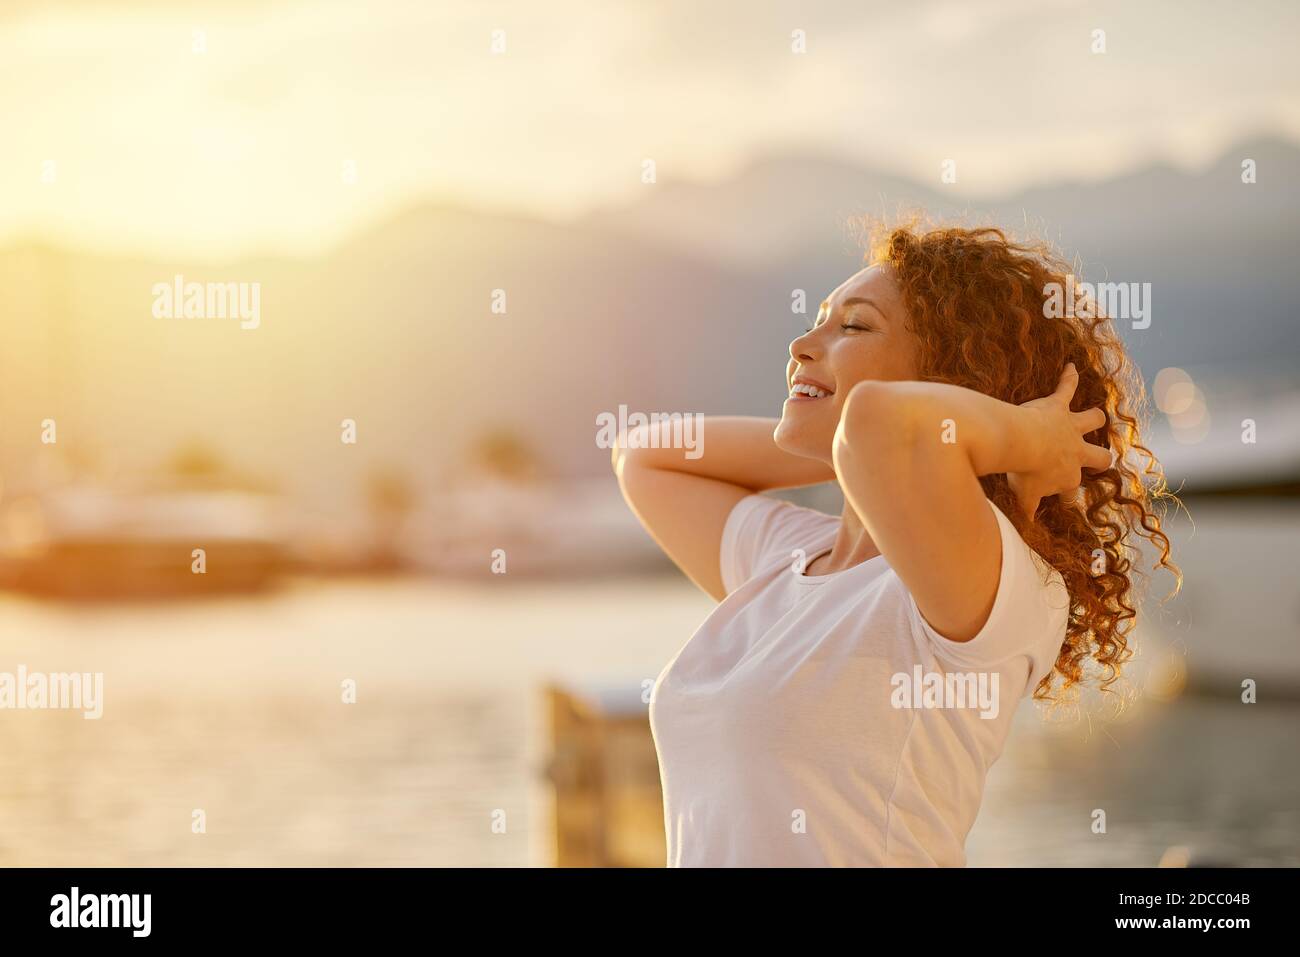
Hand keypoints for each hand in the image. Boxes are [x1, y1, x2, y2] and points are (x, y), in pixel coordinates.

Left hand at [1007, 363, 1112, 519]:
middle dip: (1099, 460)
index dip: (1066, 497)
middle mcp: (1076, 451)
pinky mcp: (1057, 406)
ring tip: (1094, 416)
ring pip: (1093, 420)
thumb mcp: (1023, 497)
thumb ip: (1027, 511)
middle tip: (1096, 460)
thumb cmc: (1020, 472)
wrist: (1017, 443)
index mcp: (1069, 477)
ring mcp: (1070, 427)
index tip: (1060, 501)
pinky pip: (1066, 388)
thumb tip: (1027, 526)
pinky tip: (1069, 367)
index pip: (1072, 492)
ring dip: (1093, 418)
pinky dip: (1069, 377)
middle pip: (1100, 457)